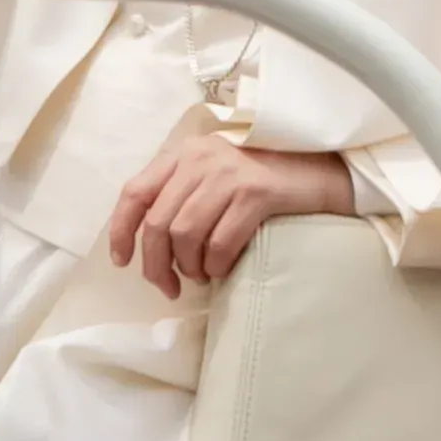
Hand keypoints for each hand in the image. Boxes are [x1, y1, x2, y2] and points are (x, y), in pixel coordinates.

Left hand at [100, 137, 352, 298]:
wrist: (319, 172)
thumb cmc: (261, 182)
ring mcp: (229, 174)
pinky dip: (216, 266)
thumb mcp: (213, 176)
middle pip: (159, 223)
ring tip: (201, 275)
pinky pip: (220, 243)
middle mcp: (201, 159)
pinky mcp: (256, 194)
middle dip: (156, 265)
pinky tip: (223, 270)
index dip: (121, 231)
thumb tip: (148, 243)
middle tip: (168, 287)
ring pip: (185, 236)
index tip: (122, 261)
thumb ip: (181, 194)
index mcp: (184, 153)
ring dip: (189, 267)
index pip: (135, 192)